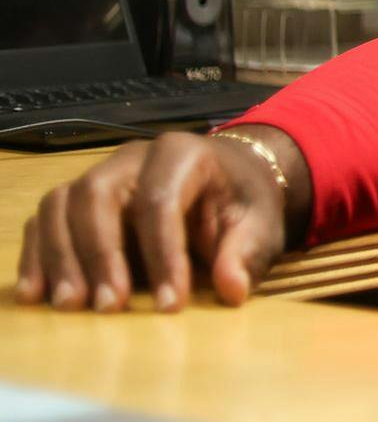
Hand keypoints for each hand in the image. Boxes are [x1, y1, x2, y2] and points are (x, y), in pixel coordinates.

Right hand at [14, 127, 304, 312]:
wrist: (231, 180)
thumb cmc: (242, 201)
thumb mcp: (259, 224)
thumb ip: (245, 253)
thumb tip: (231, 288)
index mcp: (182, 153)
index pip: (161, 200)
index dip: (163, 255)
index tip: (168, 304)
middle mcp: (133, 156)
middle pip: (98, 195)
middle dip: (100, 254)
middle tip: (108, 306)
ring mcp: (100, 173)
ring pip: (62, 205)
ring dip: (60, 257)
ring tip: (69, 305)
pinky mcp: (78, 198)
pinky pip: (45, 219)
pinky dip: (38, 254)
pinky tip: (36, 293)